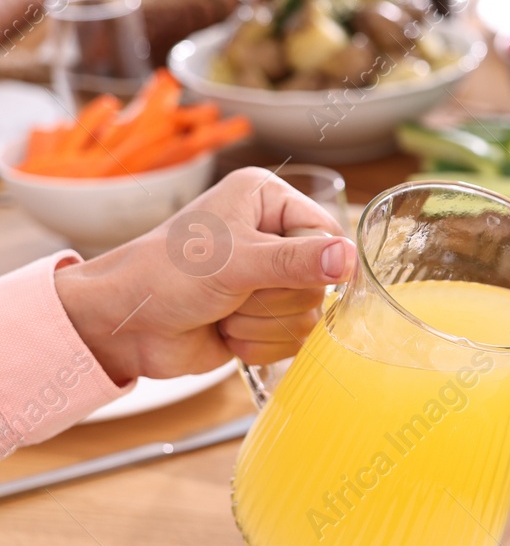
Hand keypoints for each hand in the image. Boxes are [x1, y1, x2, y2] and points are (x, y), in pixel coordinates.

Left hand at [54, 167, 354, 383]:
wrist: (123, 325)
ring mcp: (270, 280)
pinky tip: (226, 332)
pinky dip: (259, 343)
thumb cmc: (164, 275)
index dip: (314, 263)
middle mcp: (273, 236)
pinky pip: (293, 340)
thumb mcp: (235, 262)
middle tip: (234, 293)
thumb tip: (349, 258)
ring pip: (308, 316)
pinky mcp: (265, 319)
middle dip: (273, 299)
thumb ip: (296, 260)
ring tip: (224, 312)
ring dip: (263, 324)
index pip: (328, 233)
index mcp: (267, 201)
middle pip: (320, 282)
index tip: (277, 275)